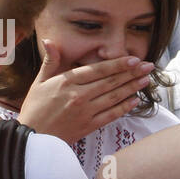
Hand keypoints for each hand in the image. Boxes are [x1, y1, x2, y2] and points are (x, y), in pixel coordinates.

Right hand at [17, 40, 153, 144]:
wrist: (31, 138)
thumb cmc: (34, 109)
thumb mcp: (39, 82)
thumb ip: (50, 61)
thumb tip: (50, 41)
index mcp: (66, 82)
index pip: (97, 70)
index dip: (118, 64)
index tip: (133, 59)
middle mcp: (78, 95)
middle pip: (110, 82)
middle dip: (132, 73)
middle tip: (149, 66)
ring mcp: (85, 112)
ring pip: (113, 97)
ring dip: (132, 88)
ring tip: (146, 80)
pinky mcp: (88, 126)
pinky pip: (111, 115)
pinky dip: (124, 107)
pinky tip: (135, 100)